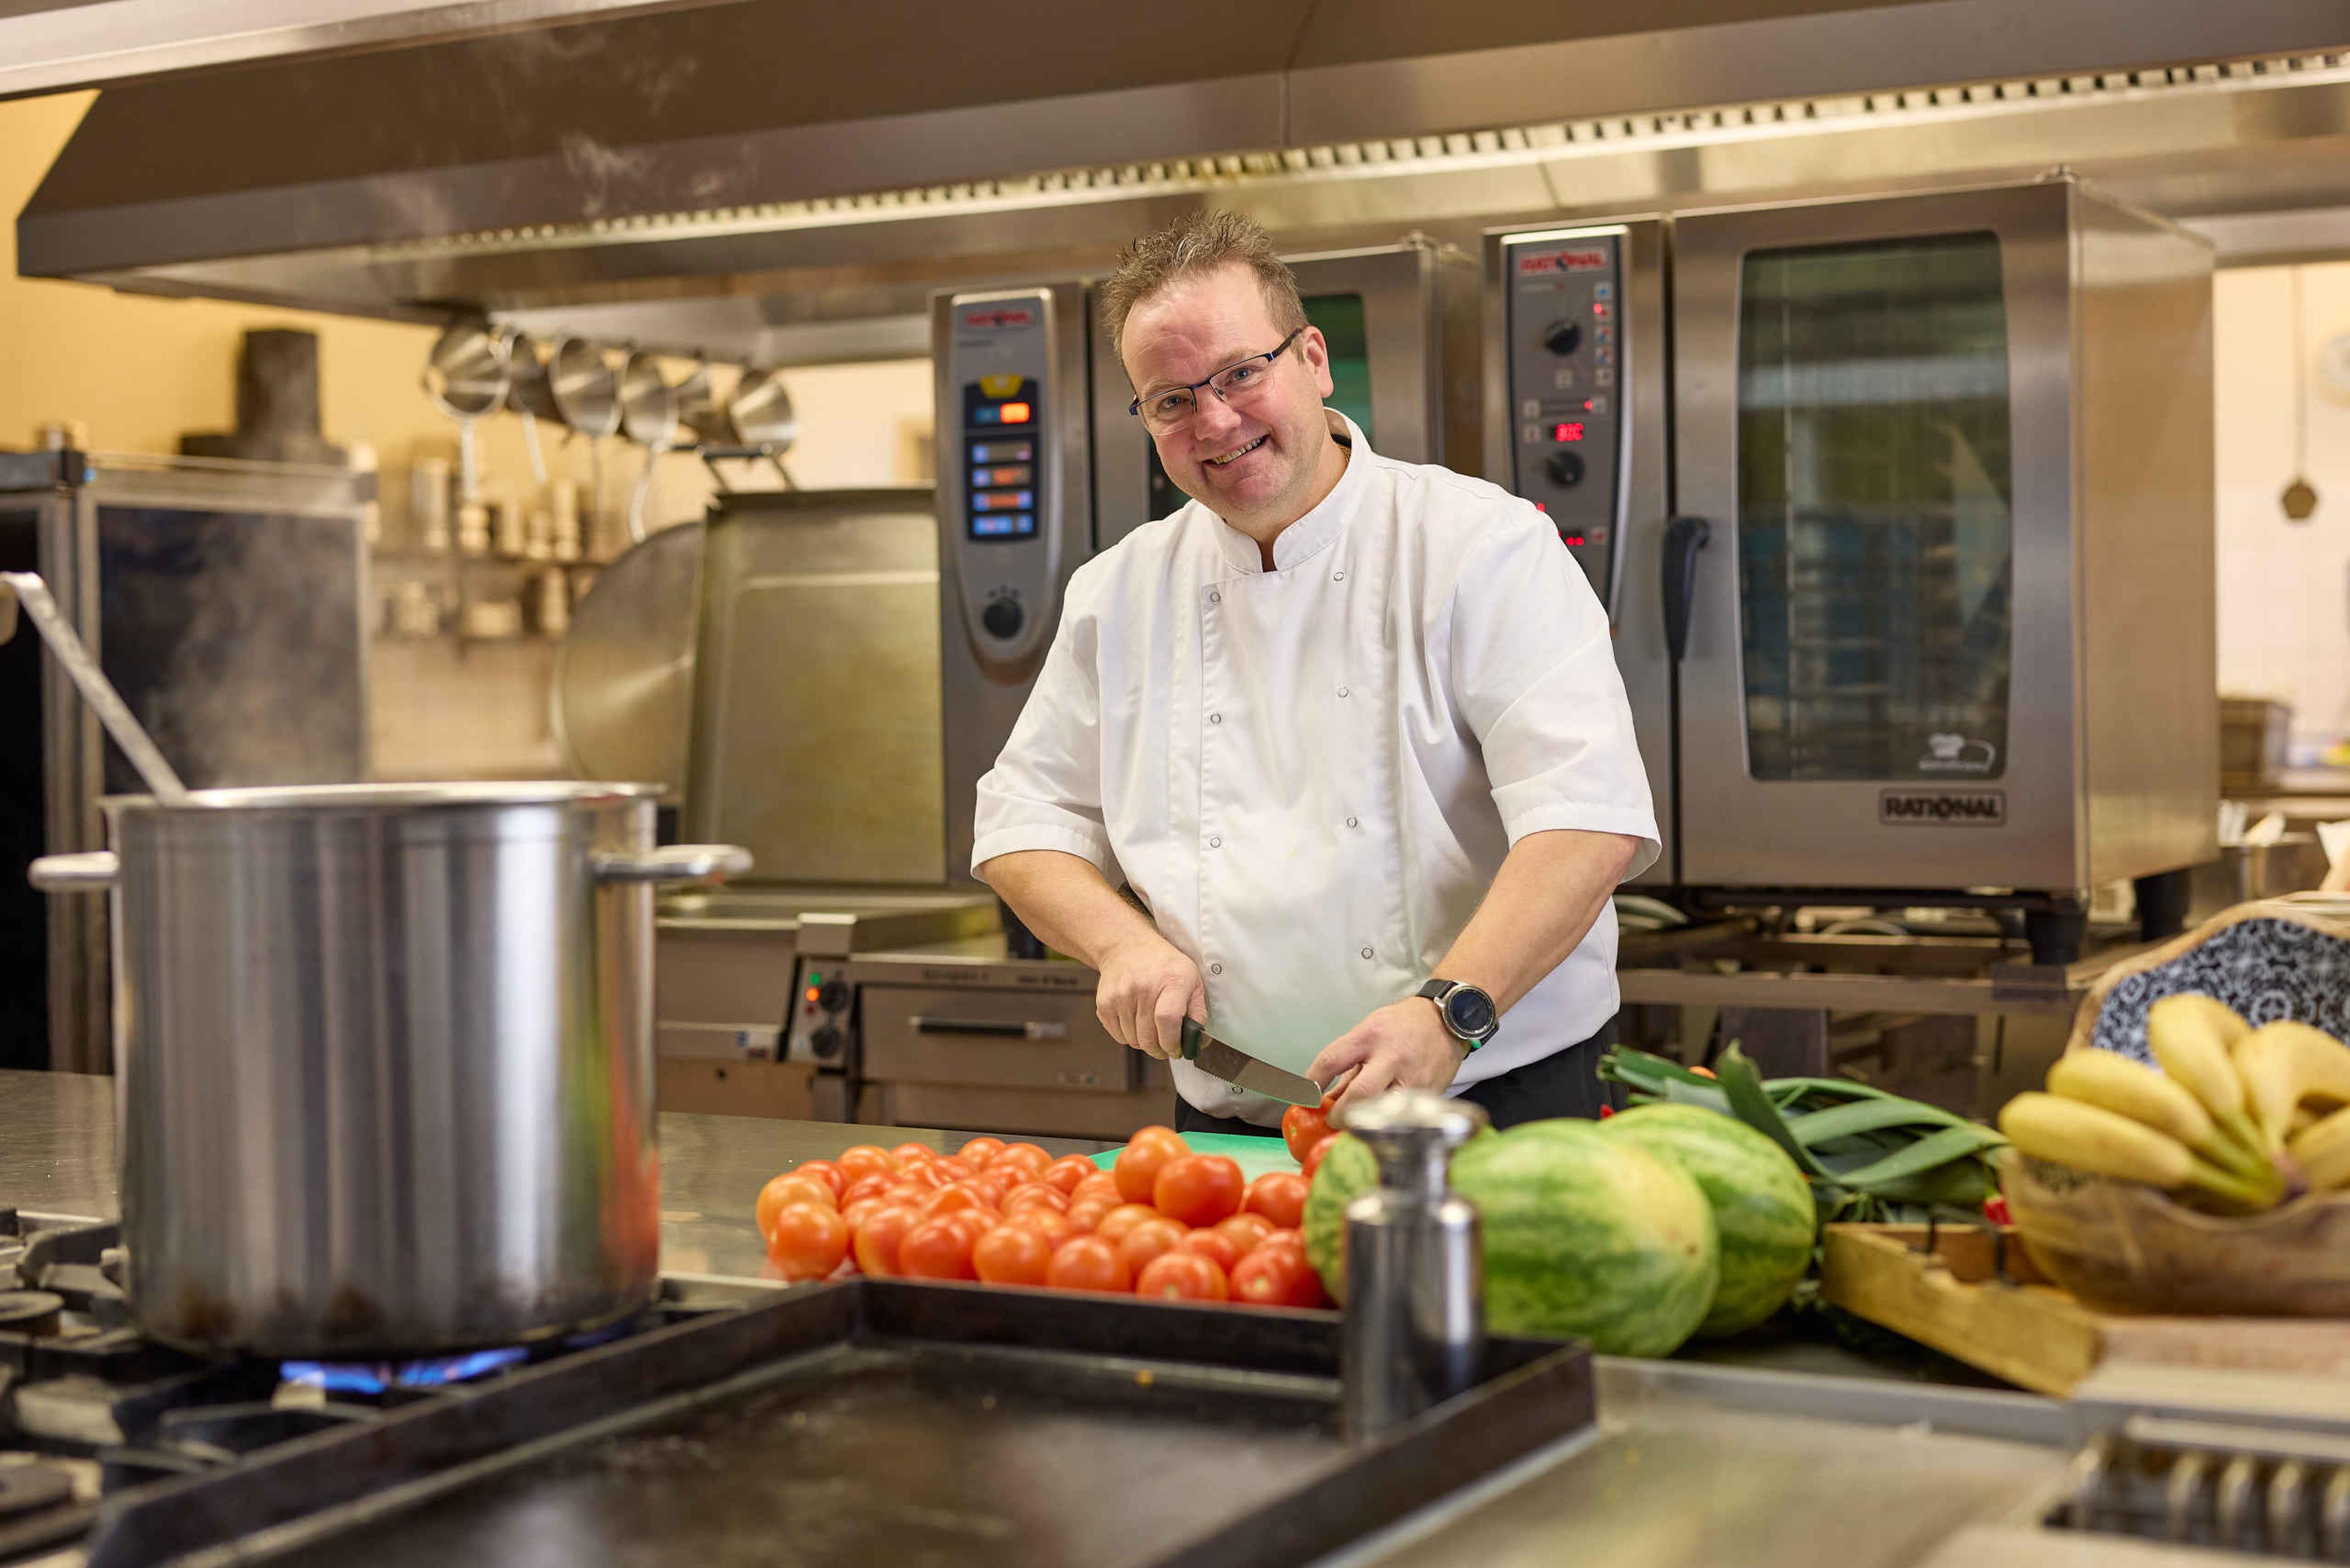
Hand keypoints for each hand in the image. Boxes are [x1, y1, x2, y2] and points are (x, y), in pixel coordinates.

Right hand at [1094, 933, 1205, 1059]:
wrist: (1127, 947)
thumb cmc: (1163, 965)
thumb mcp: (1191, 980)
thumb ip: (1198, 1012)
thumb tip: (1197, 1042)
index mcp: (1171, 981)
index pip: (1168, 1020)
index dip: (1172, 1042)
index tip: (1175, 1049)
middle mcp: (1143, 987)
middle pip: (1149, 1037)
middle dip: (1160, 1049)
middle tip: (1165, 1045)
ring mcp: (1120, 996)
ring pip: (1133, 1040)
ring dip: (1144, 1042)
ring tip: (1151, 1028)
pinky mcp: (1104, 1003)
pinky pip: (1119, 1036)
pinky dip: (1129, 1036)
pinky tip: (1136, 1021)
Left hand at [1307, 999, 1468, 1120]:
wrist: (1447, 1021)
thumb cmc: (1402, 1026)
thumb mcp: (1369, 1033)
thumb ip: (1347, 1067)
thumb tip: (1325, 1100)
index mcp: (1370, 1036)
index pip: (1332, 1061)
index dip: (1312, 1083)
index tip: (1305, 1097)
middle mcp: (1391, 1057)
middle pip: (1360, 1093)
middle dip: (1341, 1114)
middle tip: (1332, 1121)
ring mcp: (1413, 1078)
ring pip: (1384, 1110)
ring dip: (1365, 1123)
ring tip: (1355, 1126)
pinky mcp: (1430, 1094)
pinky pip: (1403, 1115)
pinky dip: (1387, 1122)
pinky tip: (1380, 1123)